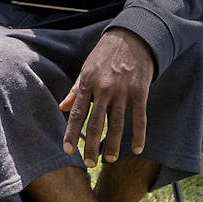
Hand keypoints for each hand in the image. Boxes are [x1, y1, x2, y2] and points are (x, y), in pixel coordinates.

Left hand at [59, 28, 153, 167]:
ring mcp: (123, 91)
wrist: (133, 37)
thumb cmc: (105, 54)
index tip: (68, 151)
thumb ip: (75, 90)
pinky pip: (139, 118)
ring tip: (110, 160)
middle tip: (89, 163)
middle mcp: (104, 89)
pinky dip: (138, 136)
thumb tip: (62, 108)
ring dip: (114, 145)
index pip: (77, 113)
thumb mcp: (86, 69)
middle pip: (96, 124)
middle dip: (91, 146)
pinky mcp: (140, 92)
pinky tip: (136, 149)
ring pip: (117, 125)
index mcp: (87, 83)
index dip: (71, 133)